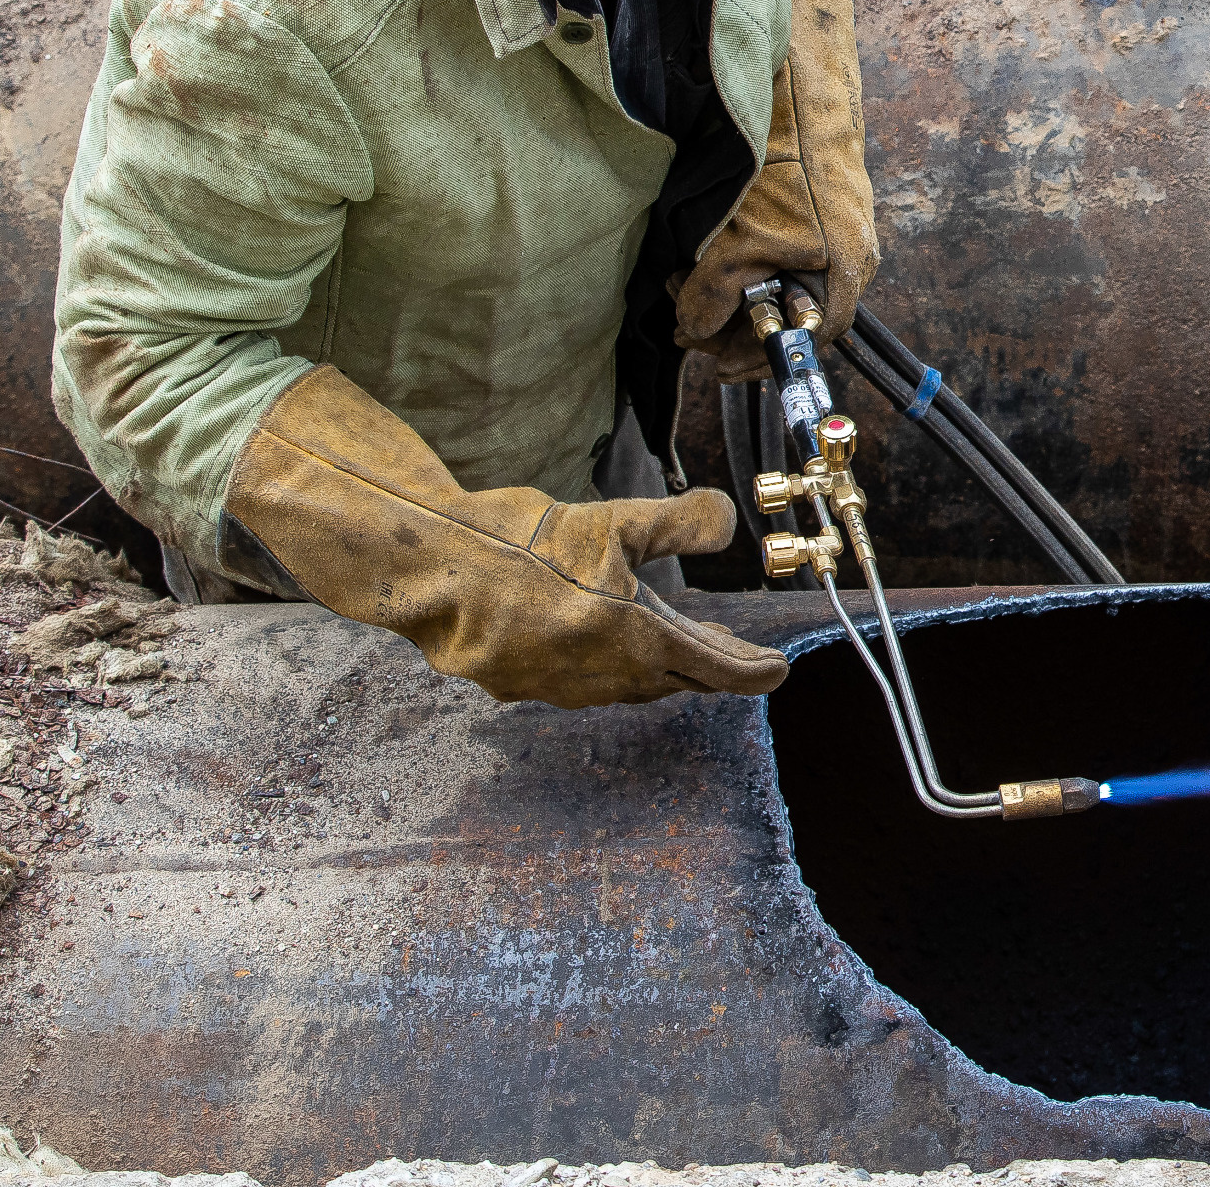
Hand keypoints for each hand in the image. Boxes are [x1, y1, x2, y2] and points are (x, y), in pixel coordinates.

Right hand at [224, 367, 787, 705]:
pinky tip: (599, 640)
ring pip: (629, 685)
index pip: (714, 667)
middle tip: (735, 655)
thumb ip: (678, 523)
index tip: (776, 671)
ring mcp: (561, 689)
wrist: (433, 572)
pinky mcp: (521, 686)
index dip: (751, 670)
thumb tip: (725, 520)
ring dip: (660, 668)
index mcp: (636, 641)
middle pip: (675, 681)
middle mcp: (604, 677)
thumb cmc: (523, 542)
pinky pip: (583, 682)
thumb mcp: (614, 520)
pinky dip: (609, 665)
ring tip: (674, 645)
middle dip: (708, 667)